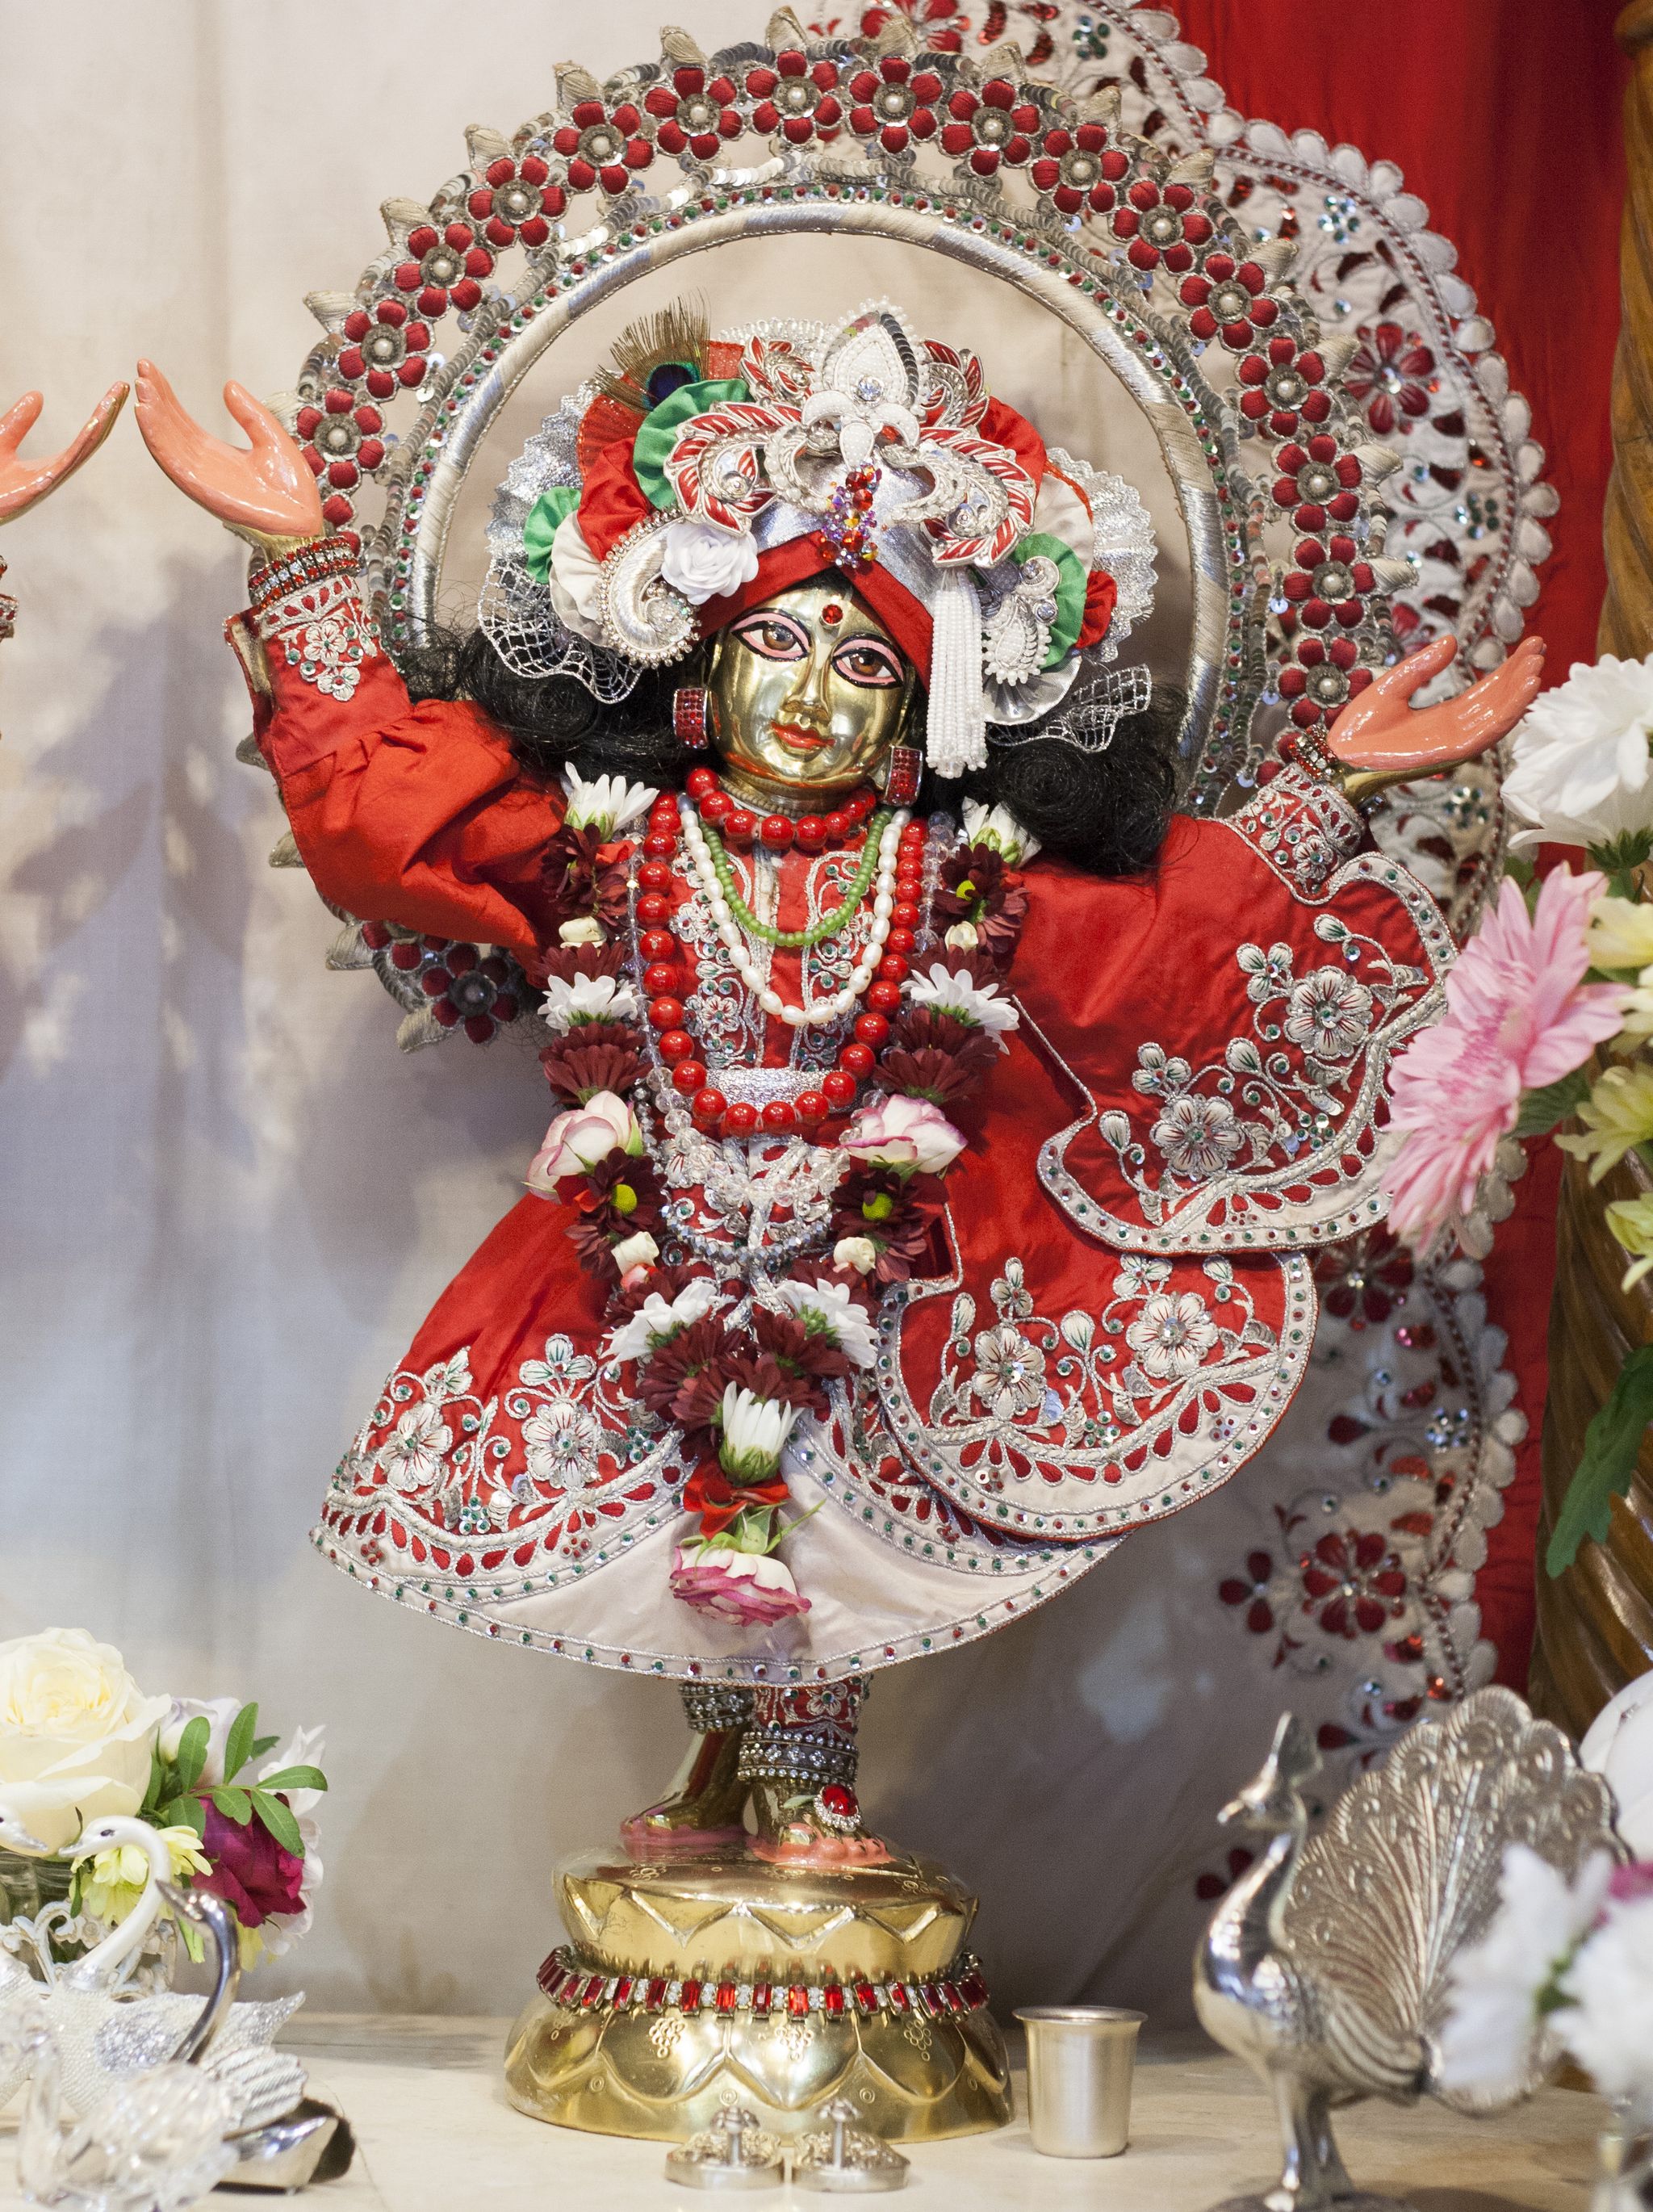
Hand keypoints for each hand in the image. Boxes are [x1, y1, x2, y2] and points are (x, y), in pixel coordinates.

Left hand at [0, 385, 128, 522]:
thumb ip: (19, 422)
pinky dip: (82, 444)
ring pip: (84, 450)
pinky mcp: (37, 488)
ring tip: (114, 400)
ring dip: (101, 424)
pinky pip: (65, 463)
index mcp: (53, 465)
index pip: (85, 436)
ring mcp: (50, 482)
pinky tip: (94, 426)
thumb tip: (37, 394)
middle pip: (92, 440)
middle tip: (124, 385)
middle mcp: (57, 473)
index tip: (116, 390)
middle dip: (109, 413)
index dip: (101, 413)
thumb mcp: (2, 441)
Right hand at [133, 360, 324, 545]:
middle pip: (170, 428)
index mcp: (216, 453)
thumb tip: (229, 385)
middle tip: (141, 369)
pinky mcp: (201, 489)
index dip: (166, 396)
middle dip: (154, 400)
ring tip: (141, 388)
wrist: (304, 520)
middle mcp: (203, 465)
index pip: (182, 421)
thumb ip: (250, 415)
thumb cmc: (292, 489)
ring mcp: (200, 478)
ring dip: (151, 416)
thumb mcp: (272, 439)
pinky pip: (172, 461)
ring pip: (166, 443)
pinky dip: (156, 438)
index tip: (151, 369)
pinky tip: (146, 415)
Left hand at [1327, 632, 1545, 790]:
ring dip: (1519, 694)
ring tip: (1538, 669)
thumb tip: (1452, 642)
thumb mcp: (1393, 685)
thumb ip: (1422, 666)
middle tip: (1540, 650)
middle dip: (1520, 676)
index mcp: (1445, 715)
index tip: (1530, 646)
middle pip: (1497, 701)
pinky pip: (1485, 732)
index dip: (1509, 670)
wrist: (1340, 752)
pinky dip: (1506, 713)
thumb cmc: (1361, 725)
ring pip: (1497, 717)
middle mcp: (1456, 729)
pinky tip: (1522, 694)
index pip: (1486, 691)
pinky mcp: (1449, 752)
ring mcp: (1454, 742)